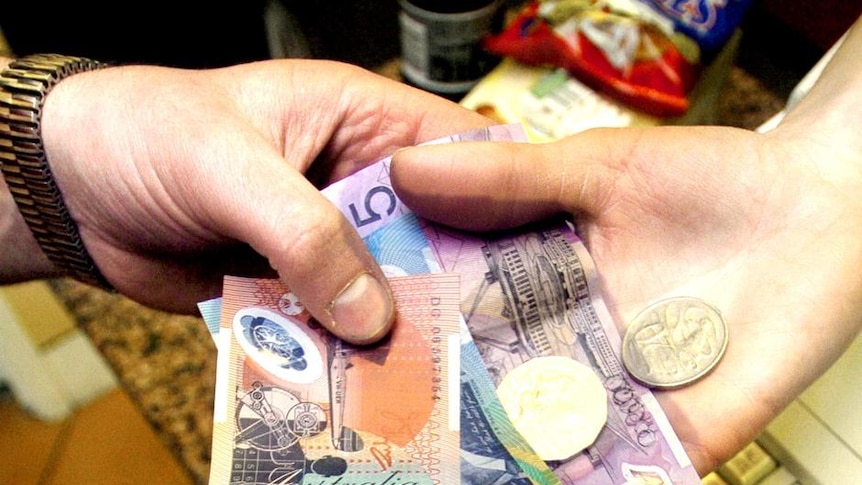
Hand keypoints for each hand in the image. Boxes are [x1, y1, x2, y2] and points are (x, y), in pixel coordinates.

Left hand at [34, 59, 489, 343]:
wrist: (71, 190)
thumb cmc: (149, 136)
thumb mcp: (229, 165)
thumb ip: (303, 230)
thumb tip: (370, 314)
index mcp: (360, 121)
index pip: (454, 150)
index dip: (494, 197)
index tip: (529, 258)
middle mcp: (356, 181)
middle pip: (432, 233)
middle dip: (452, 282)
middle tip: (487, 338)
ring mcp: (327, 238)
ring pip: (386, 286)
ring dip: (399, 327)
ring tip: (433, 374)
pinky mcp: (295, 285)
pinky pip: (336, 322)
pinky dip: (347, 350)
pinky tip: (365, 383)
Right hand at [391, 121, 861, 471]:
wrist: (819, 205)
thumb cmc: (708, 178)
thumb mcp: (595, 168)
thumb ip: (506, 179)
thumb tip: (406, 169)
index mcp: (543, 286)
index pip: (461, 322)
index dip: (412, 339)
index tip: (355, 355)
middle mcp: (574, 344)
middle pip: (497, 392)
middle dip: (446, 418)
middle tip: (383, 439)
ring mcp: (628, 391)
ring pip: (554, 441)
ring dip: (506, 459)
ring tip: (441, 473)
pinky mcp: (688, 428)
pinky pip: (636, 470)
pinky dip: (595, 483)